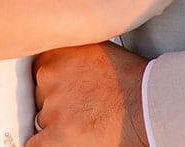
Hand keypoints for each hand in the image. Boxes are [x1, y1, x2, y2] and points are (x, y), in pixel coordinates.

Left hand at [30, 41, 148, 146]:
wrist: (151, 103)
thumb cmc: (131, 78)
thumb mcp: (96, 48)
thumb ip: (71, 52)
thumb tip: (55, 59)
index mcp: (57, 51)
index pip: (37, 69)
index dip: (50, 82)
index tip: (60, 88)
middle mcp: (49, 76)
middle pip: (39, 95)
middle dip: (56, 102)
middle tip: (80, 105)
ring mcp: (52, 106)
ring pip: (42, 119)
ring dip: (58, 122)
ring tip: (86, 119)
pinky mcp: (57, 135)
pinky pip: (34, 144)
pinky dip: (46, 143)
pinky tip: (63, 138)